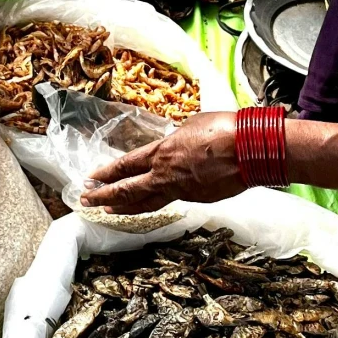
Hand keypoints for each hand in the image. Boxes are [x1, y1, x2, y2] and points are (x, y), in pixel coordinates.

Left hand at [78, 112, 242, 214]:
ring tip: (108, 211)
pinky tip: (152, 202)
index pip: (125, 165)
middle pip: (128, 190)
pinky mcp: (198, 198)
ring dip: (125, 207)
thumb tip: (174, 148)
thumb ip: (176, 140)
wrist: (250, 150)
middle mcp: (166, 175)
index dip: (106, 173)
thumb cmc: (224, 130)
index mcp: (162, 153)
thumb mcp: (191, 126)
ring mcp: (182, 190)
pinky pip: (171, 200)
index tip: (91, 179)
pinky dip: (156, 203)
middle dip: (104, 196)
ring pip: (147, 202)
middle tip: (86, 200)